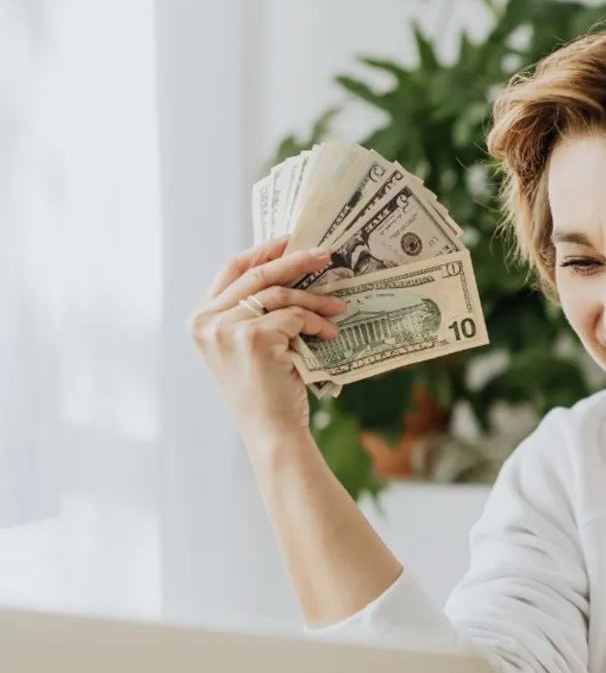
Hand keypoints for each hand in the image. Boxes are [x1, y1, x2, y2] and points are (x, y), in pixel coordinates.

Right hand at [188, 237, 344, 449]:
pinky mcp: (254, 338)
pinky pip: (295, 316)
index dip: (263, 251)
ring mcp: (227, 329)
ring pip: (280, 294)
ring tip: (338, 309)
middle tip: (327, 255)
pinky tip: (329, 334)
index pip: (232, 268)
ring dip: (315, 300)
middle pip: (258, 274)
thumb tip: (291, 267)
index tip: (292, 240)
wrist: (272, 431)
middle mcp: (206, 321)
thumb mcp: (250, 344)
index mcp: (200, 319)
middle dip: (296, 261)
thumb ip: (254, 310)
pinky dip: (317, 323)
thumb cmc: (268, 390)